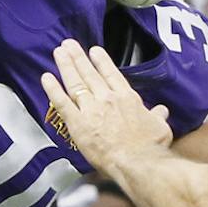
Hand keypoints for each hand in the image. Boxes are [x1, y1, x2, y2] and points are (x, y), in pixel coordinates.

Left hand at [41, 40, 172, 179]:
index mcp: (126, 97)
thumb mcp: (160, 126)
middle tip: (68, 45)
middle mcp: (107, 98)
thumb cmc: (150, 146)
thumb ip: (157, 116)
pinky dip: (52, 89)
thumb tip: (161, 110)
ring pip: (75, 82)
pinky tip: (46, 78)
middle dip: (78, 57)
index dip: (101, 60)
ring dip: (66, 65)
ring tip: (58, 52)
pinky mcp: (77, 123)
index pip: (111, 73)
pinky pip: (61, 102)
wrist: (137, 161)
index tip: (93, 50)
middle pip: (89, 73)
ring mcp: (91, 109)